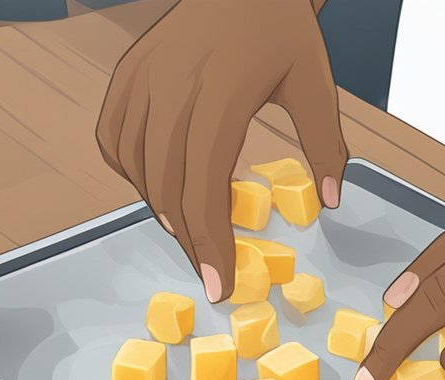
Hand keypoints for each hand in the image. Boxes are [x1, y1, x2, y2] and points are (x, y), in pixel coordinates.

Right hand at [96, 0, 346, 301]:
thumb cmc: (283, 30)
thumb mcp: (316, 83)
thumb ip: (326, 143)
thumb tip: (332, 202)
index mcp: (224, 90)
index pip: (205, 184)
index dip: (209, 241)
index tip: (219, 284)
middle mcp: (174, 84)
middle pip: (166, 185)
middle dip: (186, 240)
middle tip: (208, 271)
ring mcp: (144, 77)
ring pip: (135, 167)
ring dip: (159, 208)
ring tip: (189, 230)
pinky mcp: (127, 73)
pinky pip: (113, 138)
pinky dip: (128, 172)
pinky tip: (156, 184)